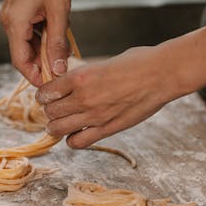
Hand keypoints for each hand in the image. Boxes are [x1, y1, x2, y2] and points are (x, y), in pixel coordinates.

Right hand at [0, 0, 71, 85]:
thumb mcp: (59, 12)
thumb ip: (58, 43)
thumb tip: (58, 68)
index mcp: (15, 23)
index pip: (20, 61)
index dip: (34, 76)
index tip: (48, 85)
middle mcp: (9, 21)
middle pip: (23, 53)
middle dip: (42, 64)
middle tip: (60, 70)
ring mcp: (13, 15)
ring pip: (27, 43)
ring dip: (44, 51)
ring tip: (62, 55)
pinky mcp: (19, 9)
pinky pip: (29, 31)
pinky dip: (42, 38)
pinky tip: (57, 39)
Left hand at [36, 46, 184, 147]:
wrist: (162, 74)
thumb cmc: (137, 63)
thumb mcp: (102, 63)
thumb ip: (83, 76)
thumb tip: (70, 84)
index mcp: (80, 76)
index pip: (46, 92)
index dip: (43, 95)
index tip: (47, 95)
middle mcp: (83, 97)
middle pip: (50, 111)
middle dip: (49, 110)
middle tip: (54, 108)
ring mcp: (94, 116)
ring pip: (58, 129)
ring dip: (56, 126)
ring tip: (61, 123)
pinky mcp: (107, 129)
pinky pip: (78, 142)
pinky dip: (72, 140)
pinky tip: (77, 133)